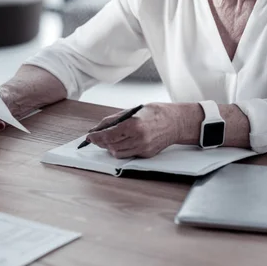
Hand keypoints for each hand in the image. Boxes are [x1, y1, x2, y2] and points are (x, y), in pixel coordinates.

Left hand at [87, 102, 201, 158]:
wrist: (176, 122)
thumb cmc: (157, 113)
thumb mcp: (134, 110)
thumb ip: (115, 119)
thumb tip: (99, 127)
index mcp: (134, 125)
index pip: (108, 135)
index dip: (96, 137)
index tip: (90, 136)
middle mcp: (138, 138)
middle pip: (111, 145)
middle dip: (101, 142)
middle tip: (96, 138)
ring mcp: (143, 148)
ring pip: (118, 153)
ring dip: (110, 147)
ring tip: (108, 140)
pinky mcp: (146, 154)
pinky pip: (128, 155)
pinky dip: (121, 150)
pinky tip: (120, 143)